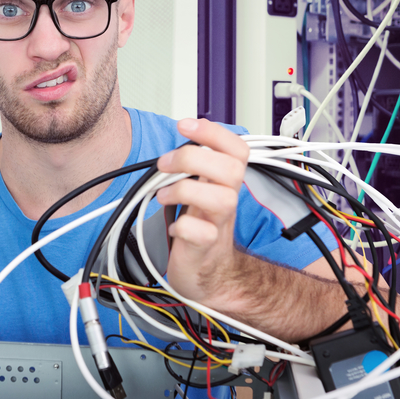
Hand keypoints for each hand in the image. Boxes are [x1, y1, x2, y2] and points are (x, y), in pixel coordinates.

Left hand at [156, 118, 249, 305]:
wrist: (208, 274)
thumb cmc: (200, 229)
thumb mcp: (200, 191)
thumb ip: (194, 166)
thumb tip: (180, 136)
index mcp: (223, 184)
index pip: (236, 149)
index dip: (214, 133)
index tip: (186, 124)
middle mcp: (225, 201)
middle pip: (231, 169)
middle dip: (193, 158)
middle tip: (165, 164)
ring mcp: (218, 225)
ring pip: (222, 200)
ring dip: (185, 190)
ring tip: (163, 195)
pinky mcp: (205, 248)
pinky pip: (201, 234)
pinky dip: (182, 227)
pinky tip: (172, 227)